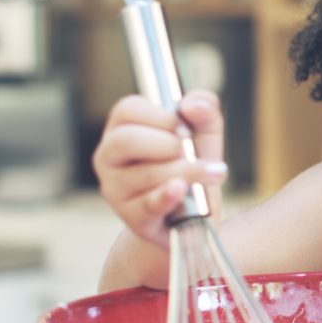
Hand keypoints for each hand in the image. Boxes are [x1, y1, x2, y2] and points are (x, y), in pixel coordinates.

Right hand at [93, 90, 227, 246]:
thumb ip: (204, 109)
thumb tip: (193, 106)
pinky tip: (180, 189)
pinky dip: (166, 196)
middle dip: (166, 144)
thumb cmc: (192, 164)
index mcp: (122, 128)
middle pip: (126, 140)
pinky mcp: (131, 216)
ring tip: (211, 173)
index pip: (128, 110)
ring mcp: (116, 188)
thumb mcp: (204, 132)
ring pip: (143, 174)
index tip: (186, 130)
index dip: (161, 117)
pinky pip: (147, 205)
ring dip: (184, 171)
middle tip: (190, 151)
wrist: (195, 212)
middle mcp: (110, 156)